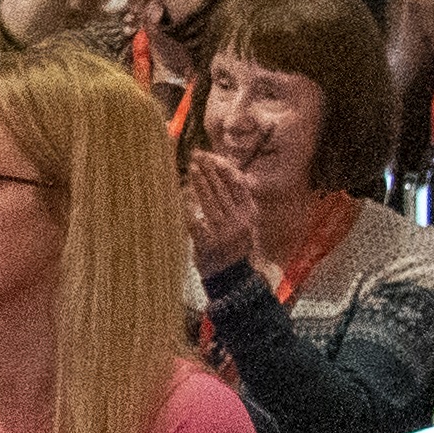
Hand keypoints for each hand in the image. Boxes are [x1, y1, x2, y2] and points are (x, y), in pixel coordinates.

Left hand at [181, 141, 261, 271]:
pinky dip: (189, 207)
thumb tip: (220, 170)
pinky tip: (183, 193)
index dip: (222, 167)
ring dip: (200, 183)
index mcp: (250, 214)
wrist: (232, 277)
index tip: (210, 156)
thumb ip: (235, 199)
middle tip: (196, 154)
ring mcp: (224, 234)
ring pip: (210, 202)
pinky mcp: (207, 246)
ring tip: (192, 168)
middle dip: (208, 169)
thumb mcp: (243, 220)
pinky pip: (196, 222)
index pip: (237, 184)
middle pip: (222, 189)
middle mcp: (239, 223)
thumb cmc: (233, 243)